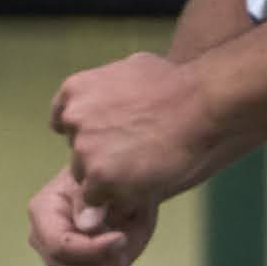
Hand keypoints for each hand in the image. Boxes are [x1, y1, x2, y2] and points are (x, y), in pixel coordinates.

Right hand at [25, 162, 151, 265]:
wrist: (127, 192)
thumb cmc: (116, 183)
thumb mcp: (108, 182)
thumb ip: (93, 198)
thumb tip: (86, 227)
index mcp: (43, 212)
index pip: (59, 247)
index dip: (93, 250)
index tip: (121, 238)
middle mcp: (43, 241)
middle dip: (105, 262)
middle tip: (123, 237)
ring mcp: (57, 265)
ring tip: (122, 248)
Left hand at [52, 53, 230, 223]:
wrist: (202, 104)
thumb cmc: (177, 83)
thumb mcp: (131, 67)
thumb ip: (108, 85)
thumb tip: (107, 94)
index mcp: (76, 91)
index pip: (64, 122)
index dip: (87, 134)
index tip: (108, 139)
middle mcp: (73, 119)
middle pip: (77, 151)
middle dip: (100, 156)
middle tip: (135, 155)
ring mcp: (84, 149)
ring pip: (86, 177)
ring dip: (108, 179)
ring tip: (144, 170)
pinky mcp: (99, 177)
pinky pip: (98, 198)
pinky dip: (116, 197)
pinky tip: (142, 185)